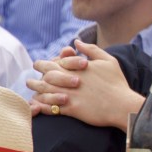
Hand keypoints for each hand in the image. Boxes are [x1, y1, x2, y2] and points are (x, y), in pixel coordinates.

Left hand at [28, 40, 144, 128]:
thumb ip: (91, 50)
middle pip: (46, 77)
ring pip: (45, 92)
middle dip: (35, 79)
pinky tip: (38, 106)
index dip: (44, 65)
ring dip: (35, 92)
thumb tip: (77, 42)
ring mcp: (70, 95)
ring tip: (31, 94)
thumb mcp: (108, 60)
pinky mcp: (72, 109)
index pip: (54, 63)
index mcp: (78, 68)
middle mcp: (71, 80)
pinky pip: (51, 107)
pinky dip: (42, 106)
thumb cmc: (117, 82)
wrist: (122, 105)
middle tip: (29, 81)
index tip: (39, 66)